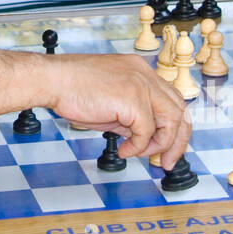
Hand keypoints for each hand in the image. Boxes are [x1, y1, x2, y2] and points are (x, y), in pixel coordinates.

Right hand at [45, 54, 190, 168]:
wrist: (52, 80)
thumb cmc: (72, 89)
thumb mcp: (110, 103)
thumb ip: (129, 116)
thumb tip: (141, 138)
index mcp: (140, 71)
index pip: (171, 100)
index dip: (173, 127)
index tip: (166, 148)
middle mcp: (145, 74)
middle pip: (180, 109)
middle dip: (177, 140)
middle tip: (166, 162)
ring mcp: (141, 85)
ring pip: (172, 119)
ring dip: (160, 144)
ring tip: (142, 154)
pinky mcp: (132, 98)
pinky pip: (146, 131)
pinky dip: (138, 147)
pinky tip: (124, 150)